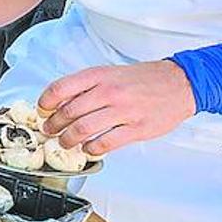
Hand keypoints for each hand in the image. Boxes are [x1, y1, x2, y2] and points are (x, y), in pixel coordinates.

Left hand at [38, 61, 196, 156]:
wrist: (180, 83)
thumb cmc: (142, 79)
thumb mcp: (110, 73)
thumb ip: (86, 86)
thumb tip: (61, 102)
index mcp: (99, 76)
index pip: (60, 88)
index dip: (45, 102)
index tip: (42, 111)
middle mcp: (109, 92)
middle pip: (69, 112)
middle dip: (54, 125)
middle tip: (50, 130)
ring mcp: (124, 111)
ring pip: (84, 129)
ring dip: (69, 139)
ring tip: (65, 142)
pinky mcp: (137, 128)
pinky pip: (106, 142)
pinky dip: (92, 149)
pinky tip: (89, 149)